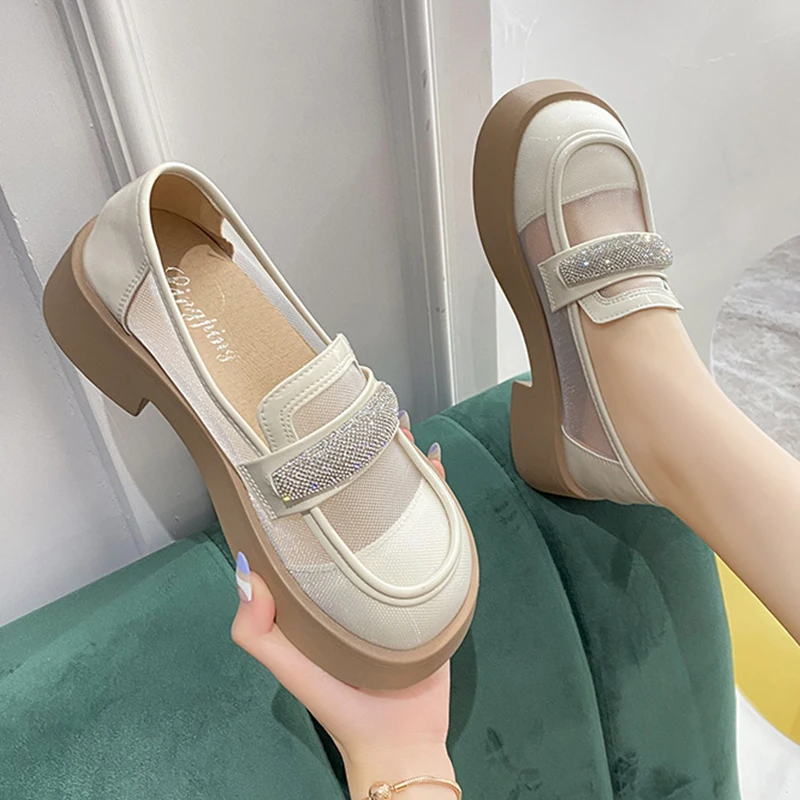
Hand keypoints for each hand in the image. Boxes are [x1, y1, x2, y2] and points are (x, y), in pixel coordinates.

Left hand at [232, 414, 453, 796]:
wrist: (400, 737)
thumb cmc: (339, 701)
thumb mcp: (290, 667)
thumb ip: (257, 631)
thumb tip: (244, 567)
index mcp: (322, 580)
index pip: (316, 518)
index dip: (316, 479)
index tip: (315, 441)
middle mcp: (356, 567)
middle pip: (360, 504)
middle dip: (364, 461)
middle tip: (366, 418)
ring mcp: (395, 571)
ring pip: (398, 509)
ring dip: (401, 470)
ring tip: (403, 432)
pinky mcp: (431, 580)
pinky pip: (434, 532)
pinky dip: (437, 500)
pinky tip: (437, 471)